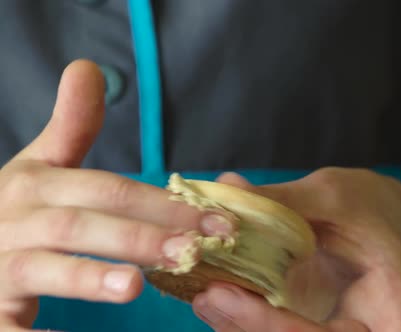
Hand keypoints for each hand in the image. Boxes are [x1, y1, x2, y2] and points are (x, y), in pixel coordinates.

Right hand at [0, 60, 233, 330]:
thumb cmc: (13, 208)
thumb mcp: (38, 166)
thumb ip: (70, 127)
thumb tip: (88, 67)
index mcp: (36, 184)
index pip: (107, 190)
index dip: (161, 203)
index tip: (217, 220)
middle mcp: (15, 219)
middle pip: (82, 225)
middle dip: (140, 237)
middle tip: (194, 250)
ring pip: (44, 267)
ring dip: (88, 277)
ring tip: (135, 287)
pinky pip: (8, 327)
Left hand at [192, 168, 400, 331]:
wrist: (367, 223)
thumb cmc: (362, 206)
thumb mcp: (332, 195)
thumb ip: (284, 201)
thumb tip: (227, 186)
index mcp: (393, 298)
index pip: (387, 331)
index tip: (271, 300)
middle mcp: (368, 328)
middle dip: (265, 329)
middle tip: (214, 296)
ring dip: (242, 329)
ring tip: (205, 295)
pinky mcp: (305, 330)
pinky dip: (240, 322)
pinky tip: (212, 297)